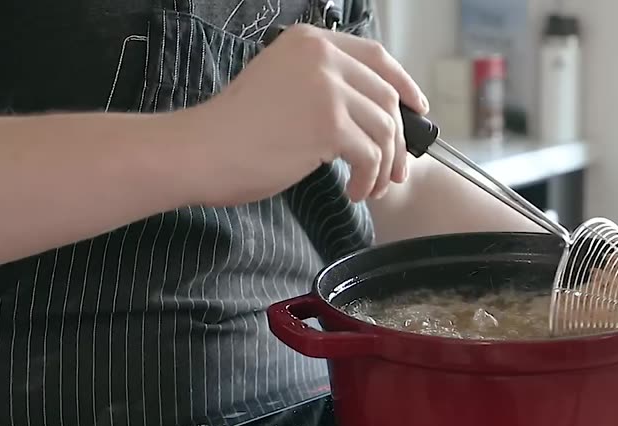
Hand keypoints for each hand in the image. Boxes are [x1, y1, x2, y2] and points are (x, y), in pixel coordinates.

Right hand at [184, 24, 427, 206]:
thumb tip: (372, 114)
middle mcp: (321, 56)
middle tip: (395, 169)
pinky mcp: (329, 124)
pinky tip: (355, 192)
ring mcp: (327, 88)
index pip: (376, 57)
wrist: (201, 150)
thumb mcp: (281, 86)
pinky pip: (371, 156)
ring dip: (385, 165)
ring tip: (372, 187)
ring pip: (385, 129)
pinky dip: (369, 179)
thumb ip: (323, 87)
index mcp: (309, 42)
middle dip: (398, 138)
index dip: (403, 84)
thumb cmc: (234, 130)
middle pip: (386, 96)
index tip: (417, 108)